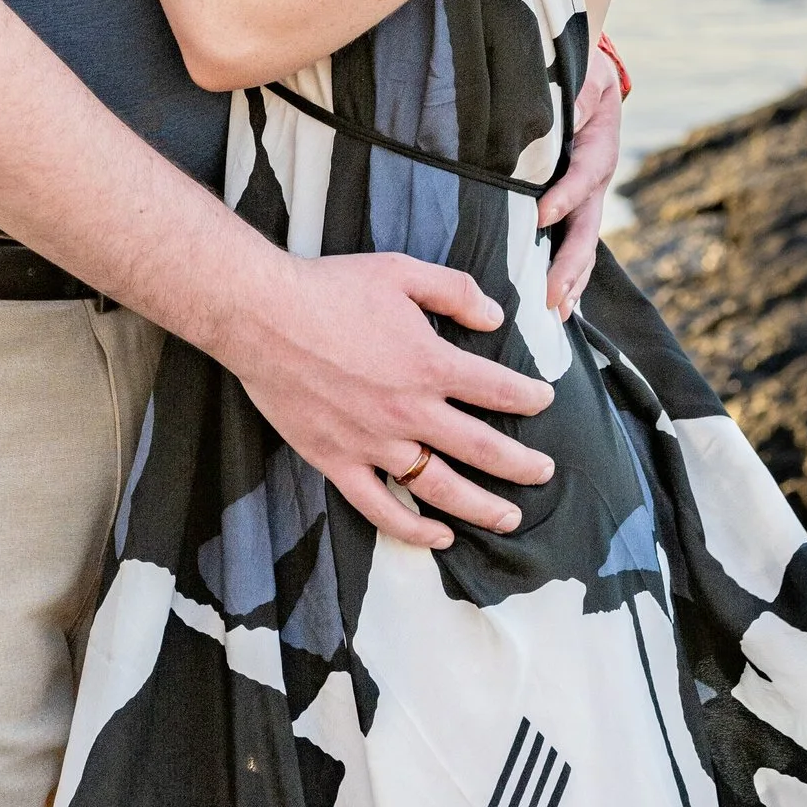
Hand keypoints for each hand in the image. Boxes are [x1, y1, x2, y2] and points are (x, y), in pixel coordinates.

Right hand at [218, 249, 555, 552]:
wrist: (262, 315)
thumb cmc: (330, 288)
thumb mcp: (401, 270)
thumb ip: (455, 291)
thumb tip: (495, 316)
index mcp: (430, 363)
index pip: (498, 390)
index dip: (529, 398)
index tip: (544, 401)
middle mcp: (410, 411)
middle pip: (483, 449)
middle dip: (522, 465)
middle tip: (545, 473)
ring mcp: (373, 443)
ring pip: (441, 489)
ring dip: (483, 507)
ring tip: (510, 518)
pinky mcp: (338, 462)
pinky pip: (382, 508)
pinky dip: (414, 529)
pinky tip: (440, 537)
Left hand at [536, 35, 626, 318]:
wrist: (594, 80)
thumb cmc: (582, 75)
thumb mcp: (585, 76)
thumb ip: (578, 94)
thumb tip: (567, 113)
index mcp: (598, 148)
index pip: (581, 177)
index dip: (564, 197)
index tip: (540, 216)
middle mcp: (597, 181)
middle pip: (586, 228)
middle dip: (570, 265)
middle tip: (552, 297)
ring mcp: (590, 198)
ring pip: (583, 245)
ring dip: (572, 280)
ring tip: (555, 313)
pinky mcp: (578, 205)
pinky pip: (575, 243)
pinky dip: (569, 274)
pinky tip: (557, 305)